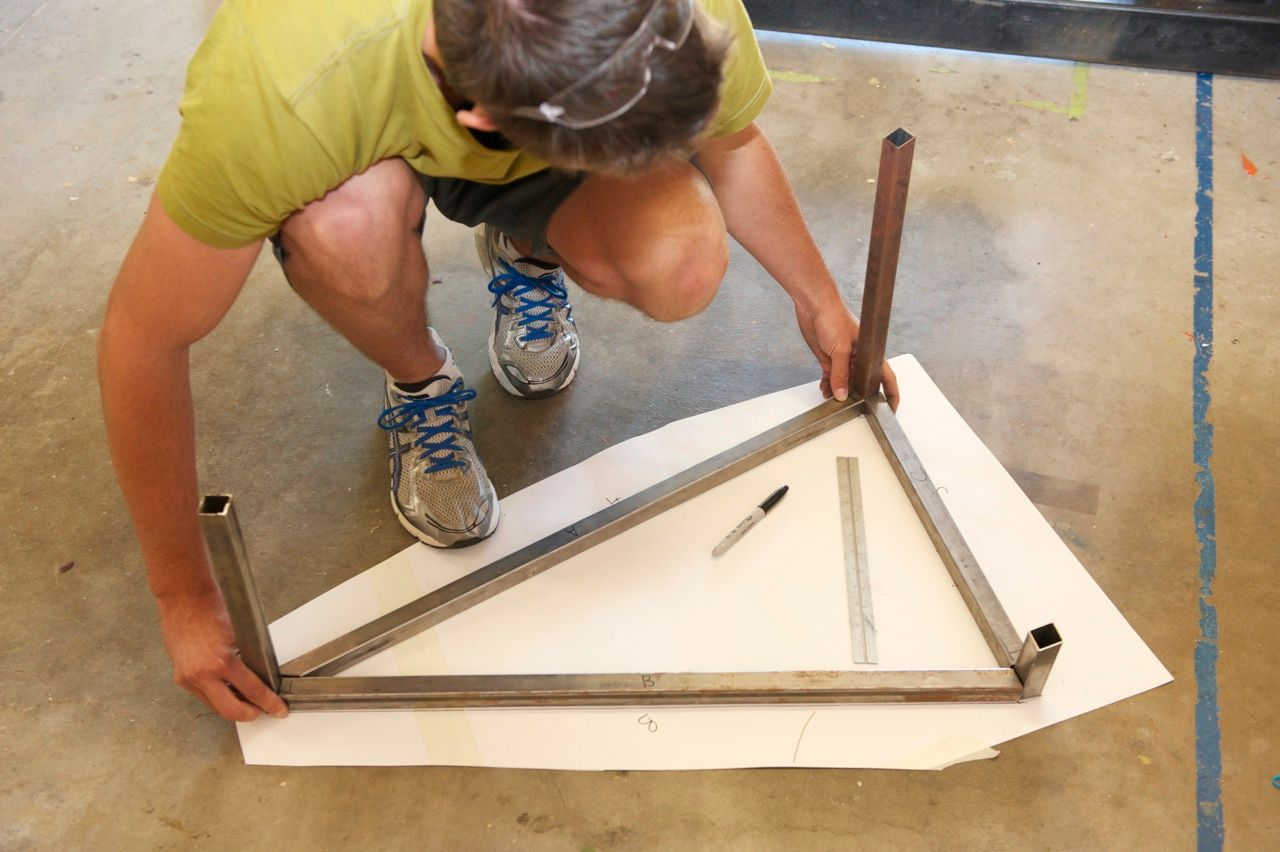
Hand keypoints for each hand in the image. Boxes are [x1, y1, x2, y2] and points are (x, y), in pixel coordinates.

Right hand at [157, 589, 287, 721]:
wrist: (183, 600)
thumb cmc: (212, 609)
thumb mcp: (241, 634)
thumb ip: (249, 658)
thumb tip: (264, 676)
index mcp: (222, 661)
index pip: (252, 691)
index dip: (269, 703)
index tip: (278, 709)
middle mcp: (203, 674)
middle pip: (230, 711)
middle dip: (250, 714)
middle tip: (262, 710)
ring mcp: (189, 678)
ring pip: (215, 707)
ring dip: (232, 706)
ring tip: (247, 699)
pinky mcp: (180, 678)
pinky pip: (203, 696)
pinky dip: (217, 696)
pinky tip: (228, 689)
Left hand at [794, 298, 899, 410]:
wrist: (814, 305)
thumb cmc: (834, 318)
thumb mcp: (840, 350)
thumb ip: (841, 374)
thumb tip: (841, 394)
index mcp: (871, 353)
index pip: (886, 377)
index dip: (891, 394)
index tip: (891, 409)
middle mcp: (860, 358)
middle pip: (864, 383)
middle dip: (860, 397)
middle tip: (855, 409)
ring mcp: (844, 359)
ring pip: (846, 382)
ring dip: (840, 392)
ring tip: (835, 403)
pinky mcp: (830, 358)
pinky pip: (832, 377)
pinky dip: (829, 385)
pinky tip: (825, 391)